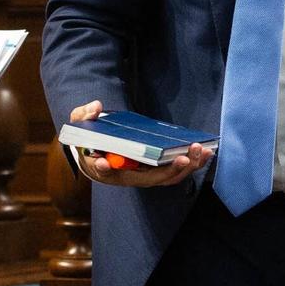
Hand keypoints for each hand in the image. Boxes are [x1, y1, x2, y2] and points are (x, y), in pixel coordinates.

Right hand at [67, 100, 212, 188]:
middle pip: (152, 179)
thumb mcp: (79, 125)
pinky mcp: (156, 169)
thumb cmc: (88, 140)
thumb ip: (83, 116)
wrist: (96, 152)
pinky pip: (175, 170)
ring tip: (204, 152)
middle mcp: (129, 176)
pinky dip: (191, 163)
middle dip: (171, 169)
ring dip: (188, 167)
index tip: (107, 161)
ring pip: (169, 177)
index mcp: (107, 169)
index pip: (109, 172)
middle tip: (186, 156)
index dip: (108, 168)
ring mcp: (145, 174)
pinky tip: (205, 151)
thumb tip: (96, 107)